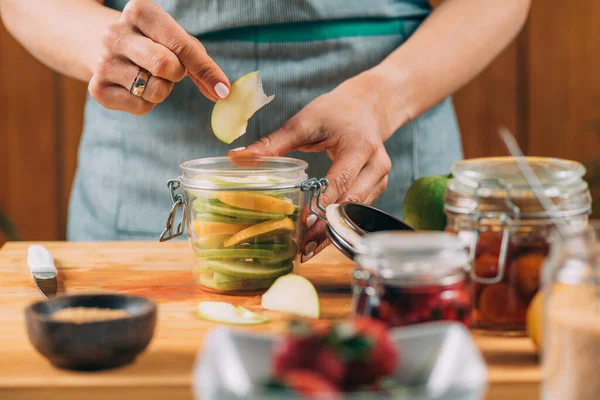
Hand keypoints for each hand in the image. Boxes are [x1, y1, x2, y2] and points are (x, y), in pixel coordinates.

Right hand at [89, 0, 229, 114]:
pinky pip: (141, 107)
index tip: (223, 89)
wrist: (101, 44)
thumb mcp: (177, 40)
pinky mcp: (97, 89)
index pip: (180, 45)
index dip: (206, 69)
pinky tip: (136, 86)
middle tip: (173, 70)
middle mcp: (115, 33)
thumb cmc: (152, 41)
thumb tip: (222, 92)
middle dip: (177, 74)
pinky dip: (147, 102)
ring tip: (149, 74)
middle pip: (164, 65)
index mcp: (139, 11)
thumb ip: (201, 63)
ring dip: (162, 89)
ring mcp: (103, 61)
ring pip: (154, 91)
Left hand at [229, 70, 393, 258]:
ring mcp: (380, 179)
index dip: (321, 205)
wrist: (367, 107)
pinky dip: (338, 225)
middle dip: (325, 227)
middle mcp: (376, 165)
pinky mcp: (377, 188)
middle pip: (350, 204)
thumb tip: (237, 157)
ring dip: (331, 232)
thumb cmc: (334, 112)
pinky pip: (357, 211)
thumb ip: (273, 142)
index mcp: (360, 146)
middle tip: (302, 247)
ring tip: (307, 249)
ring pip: (355, 213)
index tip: (301, 223)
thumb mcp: (304, 122)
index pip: (339, 182)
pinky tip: (319, 238)